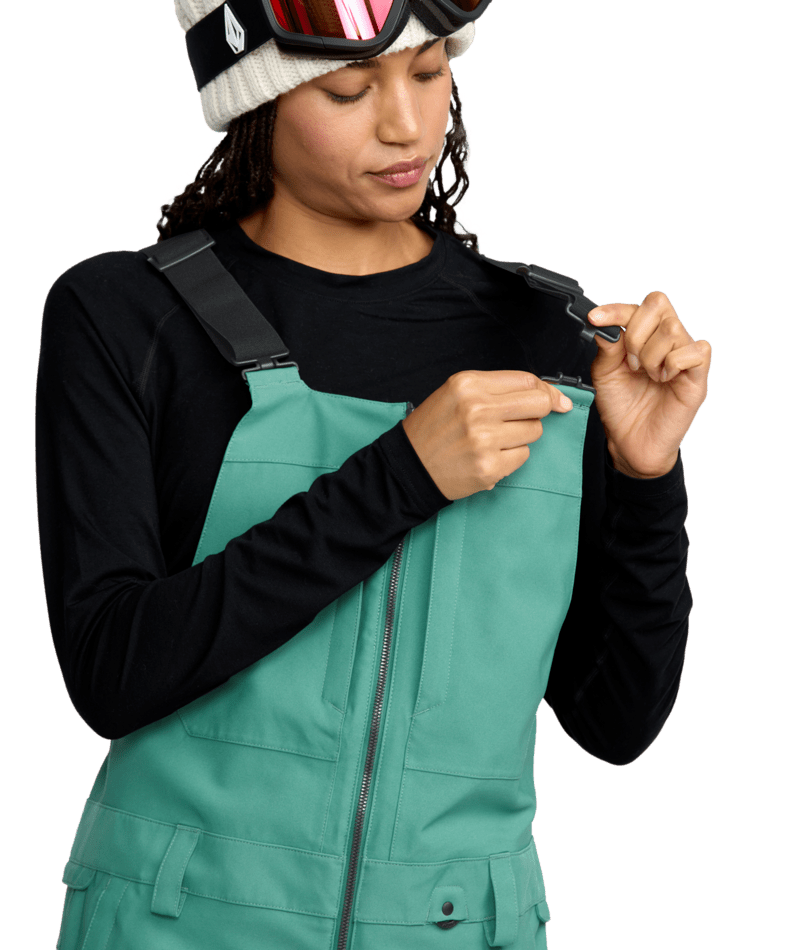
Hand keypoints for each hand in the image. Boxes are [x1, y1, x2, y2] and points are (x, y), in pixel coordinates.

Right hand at [402, 370, 572, 500]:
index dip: (547, 390)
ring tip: (495, 439)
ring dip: (521, 436)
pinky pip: (523, 456)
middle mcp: (477, 409)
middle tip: (522, 419)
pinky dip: (511, 457)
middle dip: (539, 412)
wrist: (408, 466)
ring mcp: (484, 439)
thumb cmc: (433, 430)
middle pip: (539, 404)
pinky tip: (489, 455)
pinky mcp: (489, 466)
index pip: (527, 380)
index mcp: (469, 385)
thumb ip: (497, 389)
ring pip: (534, 431)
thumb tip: (550, 395)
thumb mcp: (456, 394)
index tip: (555, 400)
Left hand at [588, 291, 711, 478]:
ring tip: (647, 376)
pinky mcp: (697, 376)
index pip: (638, 306)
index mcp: (645, 336)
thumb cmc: (621, 408)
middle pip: (658, 305)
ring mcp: (684, 356)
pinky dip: (673, 363)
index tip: (595, 319)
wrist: (630, 443)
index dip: (616, 310)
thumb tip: (605, 324)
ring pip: (672, 330)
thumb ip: (607, 347)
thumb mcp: (604, 374)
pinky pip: (696, 351)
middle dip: (636, 334)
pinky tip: (663, 379)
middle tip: (630, 363)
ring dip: (651, 355)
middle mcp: (667, 341)